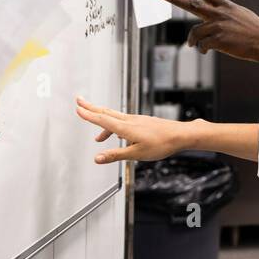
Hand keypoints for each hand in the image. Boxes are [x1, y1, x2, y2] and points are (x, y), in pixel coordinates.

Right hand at [76, 97, 194, 163]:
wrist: (181, 135)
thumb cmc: (161, 144)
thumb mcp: (136, 154)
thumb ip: (115, 155)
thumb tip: (97, 158)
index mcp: (126, 128)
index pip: (102, 120)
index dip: (88, 115)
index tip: (77, 109)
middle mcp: (130, 120)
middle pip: (106, 113)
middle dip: (91, 107)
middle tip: (79, 100)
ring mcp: (137, 120)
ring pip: (115, 117)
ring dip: (102, 120)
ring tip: (97, 136)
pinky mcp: (142, 122)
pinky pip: (124, 121)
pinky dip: (115, 126)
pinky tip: (118, 136)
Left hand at [161, 0, 258, 63]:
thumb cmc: (257, 32)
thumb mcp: (243, 16)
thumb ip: (228, 14)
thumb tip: (217, 17)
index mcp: (227, 7)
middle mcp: (220, 14)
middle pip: (192, 4)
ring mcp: (218, 26)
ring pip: (195, 31)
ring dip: (192, 40)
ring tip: (192, 44)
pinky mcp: (218, 40)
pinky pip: (202, 45)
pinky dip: (202, 49)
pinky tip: (206, 51)